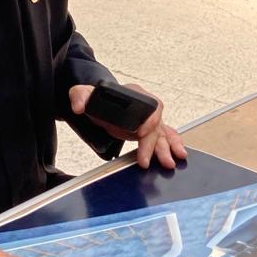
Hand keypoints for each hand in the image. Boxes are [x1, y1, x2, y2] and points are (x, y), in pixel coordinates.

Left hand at [69, 82, 187, 169]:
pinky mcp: (149, 129)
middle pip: (156, 125)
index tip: (142, 133)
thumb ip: (80, 97)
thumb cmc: (95, 98)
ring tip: (169, 162)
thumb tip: (79, 106)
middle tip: (149, 160)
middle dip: (155, 144)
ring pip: (163, 134)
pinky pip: (165, 136)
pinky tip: (178, 155)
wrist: (98, 105)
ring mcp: (149, 119)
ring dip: (167, 148)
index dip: (149, 120)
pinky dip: (172, 145)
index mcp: (135, 94)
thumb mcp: (83, 93)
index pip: (149, 106)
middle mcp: (146, 106)